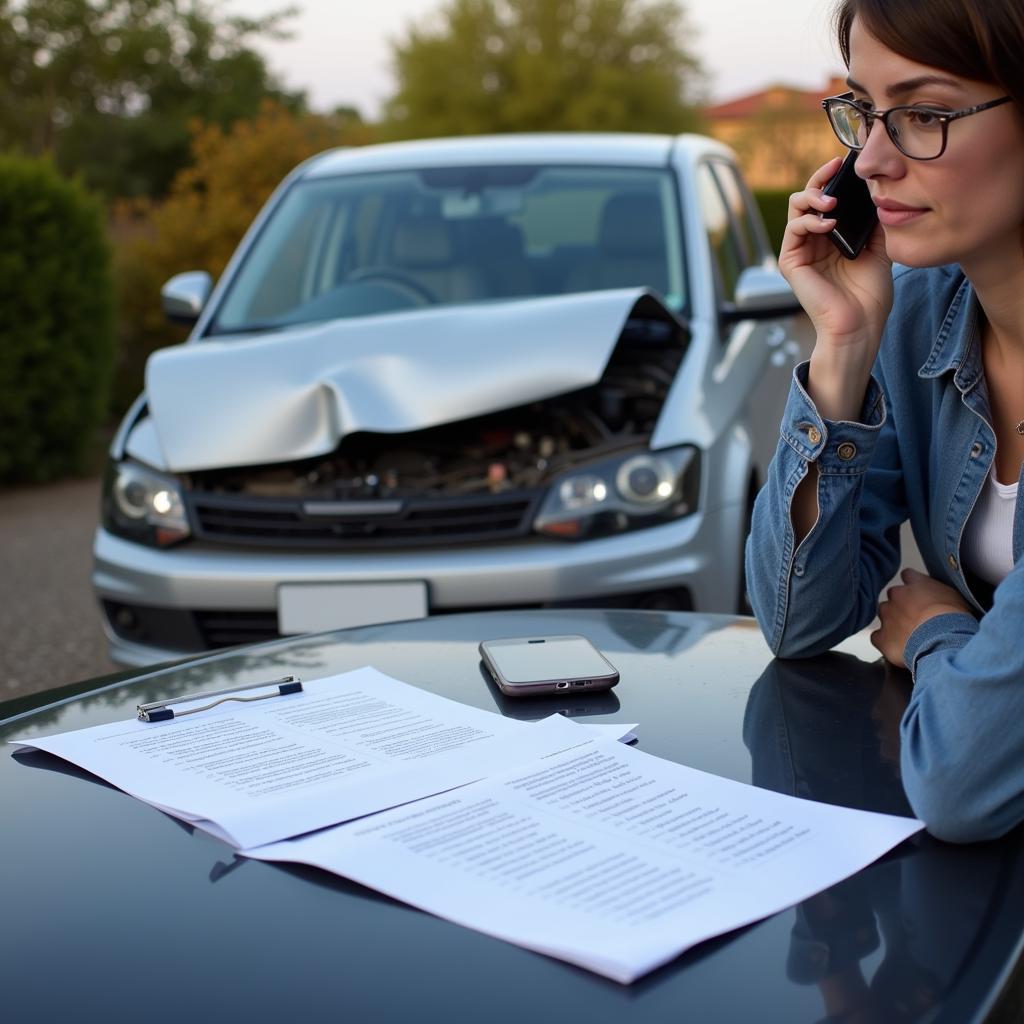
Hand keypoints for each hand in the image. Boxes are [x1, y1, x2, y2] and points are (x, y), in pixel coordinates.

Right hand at [779, 157, 892, 350]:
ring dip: (812, 196)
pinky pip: (793, 230)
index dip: (834, 178)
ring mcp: (800, 251)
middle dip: (820, 178)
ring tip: (832, 201)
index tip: (849, 163)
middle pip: (808, 197)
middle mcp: (814, 241)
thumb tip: (874, 188)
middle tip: (835, 168)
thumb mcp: (879, 247)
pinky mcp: (790, 263)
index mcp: (832, 237)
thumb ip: (872, 220)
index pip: (828, 198)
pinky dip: (809, 221)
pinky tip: (829, 224)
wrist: (860, 324)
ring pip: (796, 208)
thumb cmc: (869, 294)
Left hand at [871, 568, 972, 667]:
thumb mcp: (956, 599)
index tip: (919, 594)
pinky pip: (877, 637)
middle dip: (901, 604)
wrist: (944, 641)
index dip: (912, 586)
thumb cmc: (956, 621)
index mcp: (917, 583)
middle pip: (893, 595)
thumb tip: (941, 599)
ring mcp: (887, 615)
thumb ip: (940, 594)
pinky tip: (897, 648)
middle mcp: (898, 595)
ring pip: (883, 614)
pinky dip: (885, 642)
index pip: (908, 575)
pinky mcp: (882, 637)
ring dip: (892, 621)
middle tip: (915, 617)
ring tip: (908, 634)